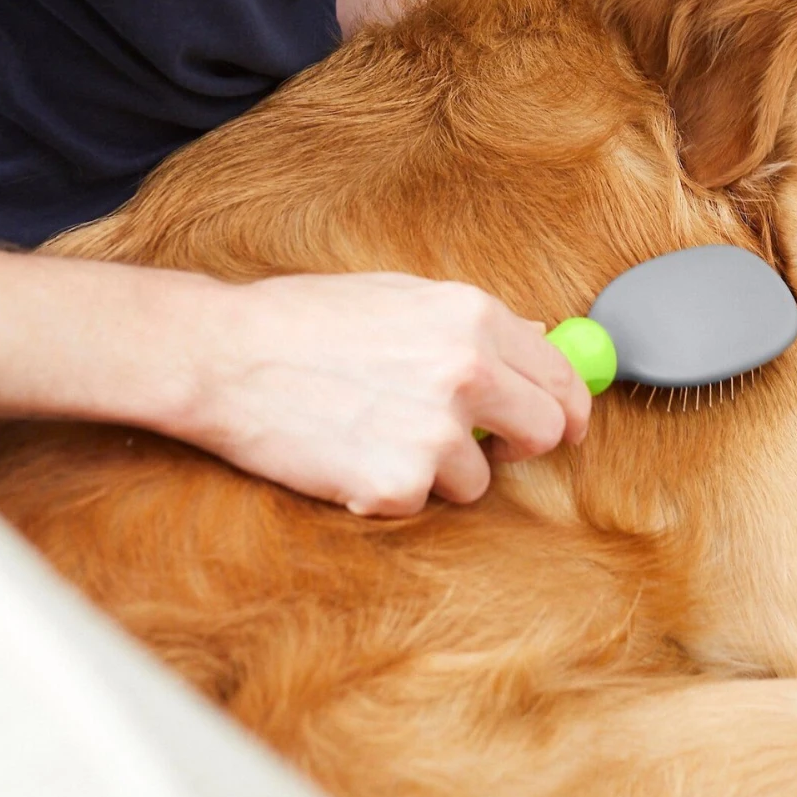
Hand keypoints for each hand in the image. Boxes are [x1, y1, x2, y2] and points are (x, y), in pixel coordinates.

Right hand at [167, 271, 590, 516]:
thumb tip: (537, 338)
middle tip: (485, 444)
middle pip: (545, 432)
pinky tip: (351, 450)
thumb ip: (474, 323)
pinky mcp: (398, 484)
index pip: (559, 373)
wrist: (227, 357)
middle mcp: (468, 372)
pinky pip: (421, 501)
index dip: (569, 405)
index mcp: (473, 316)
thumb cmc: (305, 319)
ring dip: (443, 469)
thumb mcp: (398, 295)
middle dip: (520, 443)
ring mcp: (435, 433)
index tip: (566, 424)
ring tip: (380, 431)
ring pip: (480, 478)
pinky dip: (391, 488)